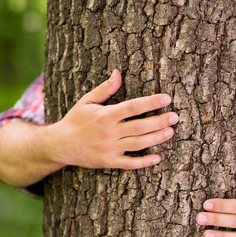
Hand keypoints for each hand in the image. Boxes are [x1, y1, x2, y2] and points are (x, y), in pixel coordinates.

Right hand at [49, 69, 178, 169]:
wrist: (60, 145)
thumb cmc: (75, 120)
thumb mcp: (86, 101)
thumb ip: (105, 88)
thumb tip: (118, 73)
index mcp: (106, 115)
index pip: (133, 107)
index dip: (151, 102)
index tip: (167, 98)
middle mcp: (109, 132)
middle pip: (139, 126)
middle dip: (159, 121)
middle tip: (175, 116)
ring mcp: (110, 148)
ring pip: (138, 144)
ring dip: (156, 138)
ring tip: (170, 132)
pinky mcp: (109, 162)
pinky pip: (129, 164)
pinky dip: (143, 162)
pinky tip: (157, 158)